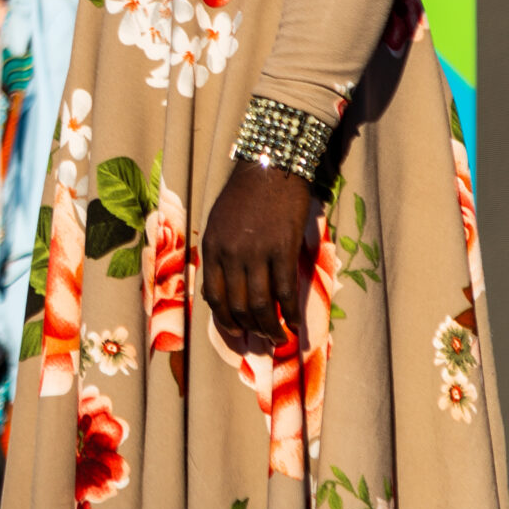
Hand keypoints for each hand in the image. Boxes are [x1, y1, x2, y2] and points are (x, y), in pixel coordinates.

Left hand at [199, 158, 316, 352]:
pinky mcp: (283, 250)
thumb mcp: (217, 223)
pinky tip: (297, 323)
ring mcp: (257, 253)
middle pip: (238, 306)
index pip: (213, 296)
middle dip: (249, 330)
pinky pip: (286, 292)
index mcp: (211, 247)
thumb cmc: (243, 196)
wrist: (270, 169)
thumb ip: (218, 255)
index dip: (224, 320)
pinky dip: (292, 313)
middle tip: (260, 340)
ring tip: (279, 338)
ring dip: (271, 328)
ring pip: (262, 305)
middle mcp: (230, 254)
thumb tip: (219, 291)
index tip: (236, 331)